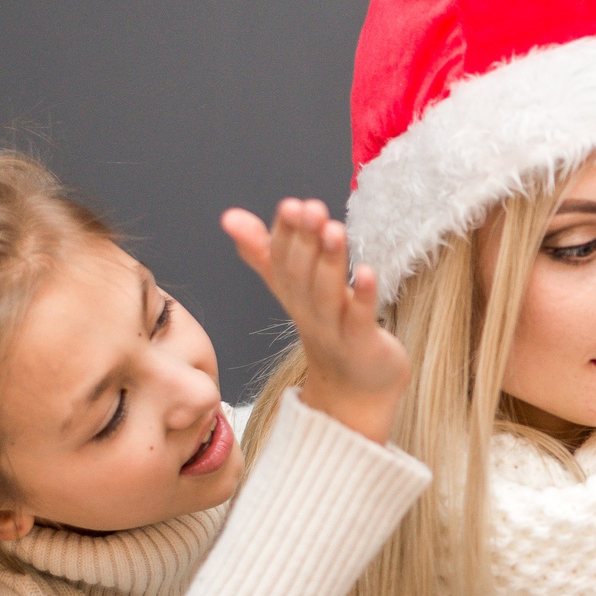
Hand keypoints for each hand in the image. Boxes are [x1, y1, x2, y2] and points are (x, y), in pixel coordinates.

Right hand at [221, 199, 410, 443]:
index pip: (280, 260)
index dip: (285, 233)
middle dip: (304, 240)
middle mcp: (307, 311)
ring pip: (326, 293)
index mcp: (291, 294)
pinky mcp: (361, 343)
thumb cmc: (329, 329)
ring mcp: (333, 329)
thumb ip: (264, 252)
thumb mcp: (295, 289)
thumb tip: (230, 216)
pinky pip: (358, 318)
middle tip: (311, 208)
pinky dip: (361, 295)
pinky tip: (366, 272)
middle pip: (300, 273)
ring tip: (335, 230)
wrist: (355, 389)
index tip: (291, 205)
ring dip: (329, 261)